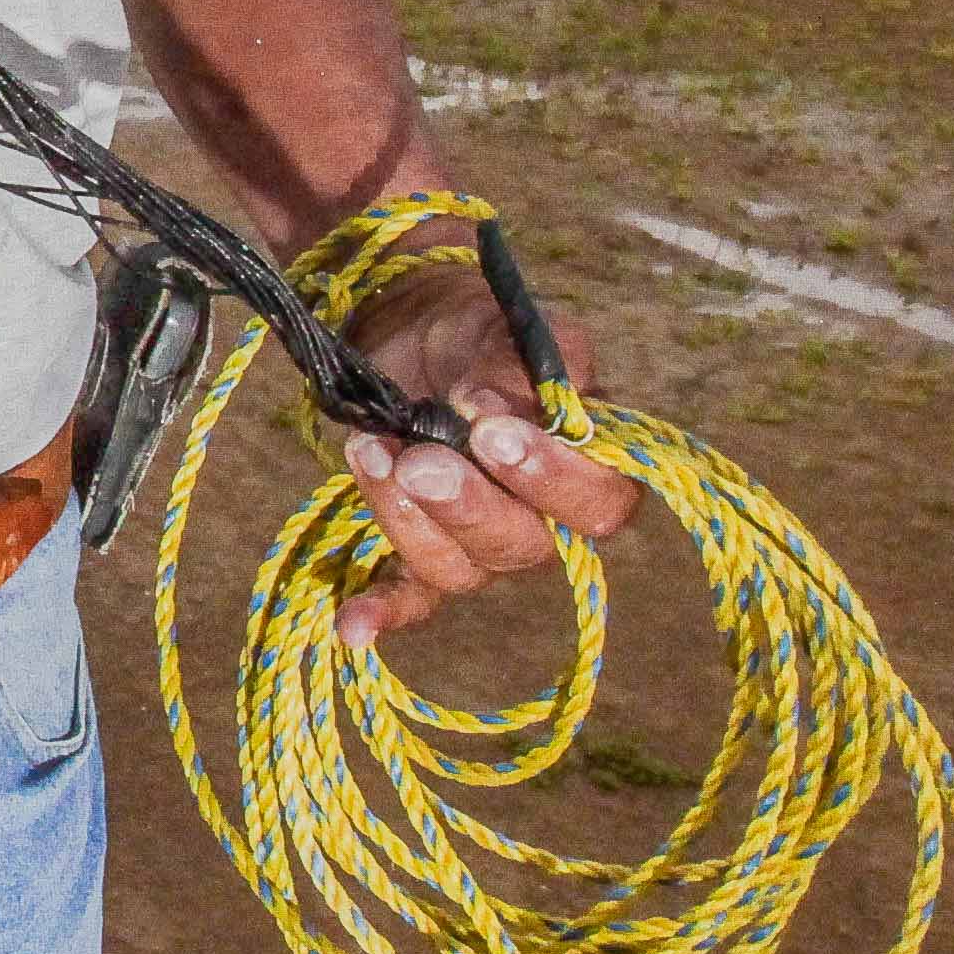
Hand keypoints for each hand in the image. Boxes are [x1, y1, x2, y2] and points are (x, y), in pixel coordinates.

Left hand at [325, 252, 639, 641]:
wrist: (413, 335)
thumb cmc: (478, 334)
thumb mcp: (503, 327)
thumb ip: (515, 363)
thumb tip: (486, 407)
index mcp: (589, 466)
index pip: (600, 503)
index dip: (551, 478)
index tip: (490, 431)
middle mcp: (543, 521)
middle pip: (524, 546)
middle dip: (467, 505)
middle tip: (421, 458)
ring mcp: (480, 544)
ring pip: (459, 569)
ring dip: (407, 518)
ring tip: (370, 450)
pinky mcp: (422, 551)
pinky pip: (410, 597)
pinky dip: (382, 612)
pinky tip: (353, 626)